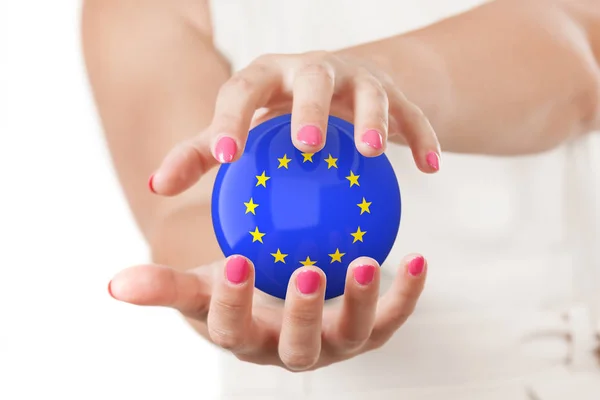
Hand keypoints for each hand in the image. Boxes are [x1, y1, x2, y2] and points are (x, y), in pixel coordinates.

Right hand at [108, 253, 426, 370]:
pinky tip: (416, 260)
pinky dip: (405, 295)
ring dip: (363, 303)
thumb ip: (164, 286)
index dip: (231, 303)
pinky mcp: (368, 331)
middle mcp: (292, 351)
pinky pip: (392, 318)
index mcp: (248, 340)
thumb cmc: (239, 289)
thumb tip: (114, 285)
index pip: (233, 330)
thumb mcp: (202, 284)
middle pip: (297, 346)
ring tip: (371, 263)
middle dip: (302, 314)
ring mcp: (334, 344)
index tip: (234, 261)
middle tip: (307, 273)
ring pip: (351, 335)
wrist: (278, 300)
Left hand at [148, 51, 440, 195]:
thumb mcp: (240, 129)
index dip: (233, 120)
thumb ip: (202, 153)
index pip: (242, 91)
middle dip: (309, 108)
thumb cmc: (276, 117)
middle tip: (306, 147)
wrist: (336, 89)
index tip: (229, 158)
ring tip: (374, 153)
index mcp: (266, 77)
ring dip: (373, 118)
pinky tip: (431, 168)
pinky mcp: (393, 92)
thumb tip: (156, 186)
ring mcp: (355, 78)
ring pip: (368, 91)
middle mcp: (310, 70)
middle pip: (310, 78)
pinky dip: (423, 136)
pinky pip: (412, 113)